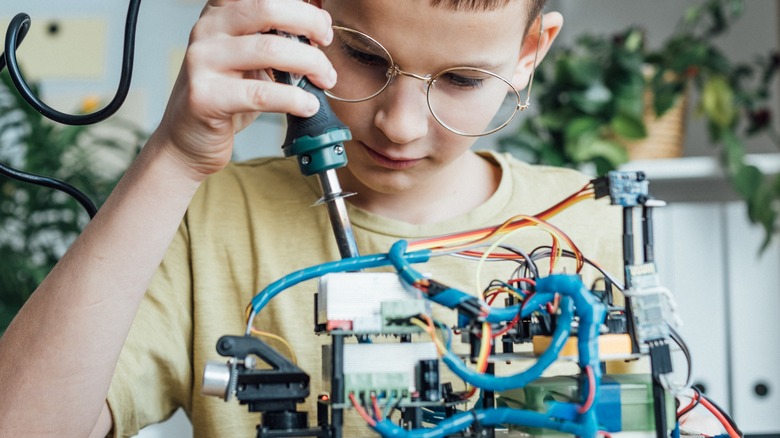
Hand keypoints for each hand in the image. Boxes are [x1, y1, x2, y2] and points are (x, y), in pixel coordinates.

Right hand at [155, 0, 335, 179]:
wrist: (188, 139)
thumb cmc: (226, 97)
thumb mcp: (250, 59)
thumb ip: (275, 38)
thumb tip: (319, 28)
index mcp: (220, 13)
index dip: (297, 5)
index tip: (322, 24)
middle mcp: (207, 29)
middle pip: (266, 8)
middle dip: (308, 23)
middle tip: (326, 43)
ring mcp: (202, 60)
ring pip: (269, 49)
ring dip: (309, 64)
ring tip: (325, 80)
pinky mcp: (205, 96)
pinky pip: (260, 93)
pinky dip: (293, 99)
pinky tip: (307, 105)